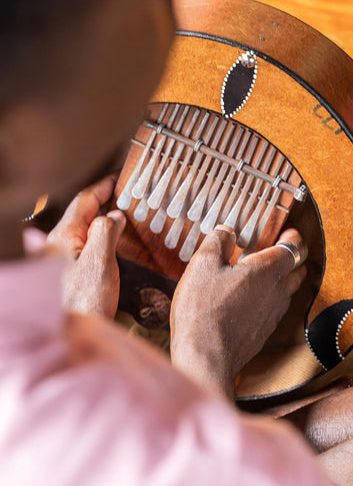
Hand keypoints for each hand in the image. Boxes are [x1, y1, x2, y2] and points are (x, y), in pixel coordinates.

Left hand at [47, 172, 125, 317]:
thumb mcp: (99, 263)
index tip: (122, 175)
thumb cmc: (83, 304)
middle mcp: (60, 244)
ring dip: (107, 217)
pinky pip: (89, 244)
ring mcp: (65, 259)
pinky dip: (105, 235)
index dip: (105, 185)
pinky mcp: (72, 273)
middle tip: (130, 192)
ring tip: (129, 212)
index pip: (85, 200)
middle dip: (107, 199)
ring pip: (87, 228)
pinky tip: (119, 241)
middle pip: (85, 212)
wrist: (70, 339)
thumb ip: (106, 232)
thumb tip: (115, 215)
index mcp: (64, 236)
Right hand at [170, 226, 306, 398]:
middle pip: (298, 270)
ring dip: (281, 279)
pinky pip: (274, 308)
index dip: (293, 236)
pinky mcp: (264, 332)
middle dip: (292, 257)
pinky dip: (269, 298)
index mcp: (267, 270)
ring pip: (288, 291)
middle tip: (275, 248)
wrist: (205, 357)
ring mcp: (273, 315)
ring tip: (260, 272)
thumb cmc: (203, 309)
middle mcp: (278, 292)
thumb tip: (226, 231)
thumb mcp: (202, 264)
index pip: (294, 247)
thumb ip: (217, 241)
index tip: (288, 231)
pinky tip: (248, 298)